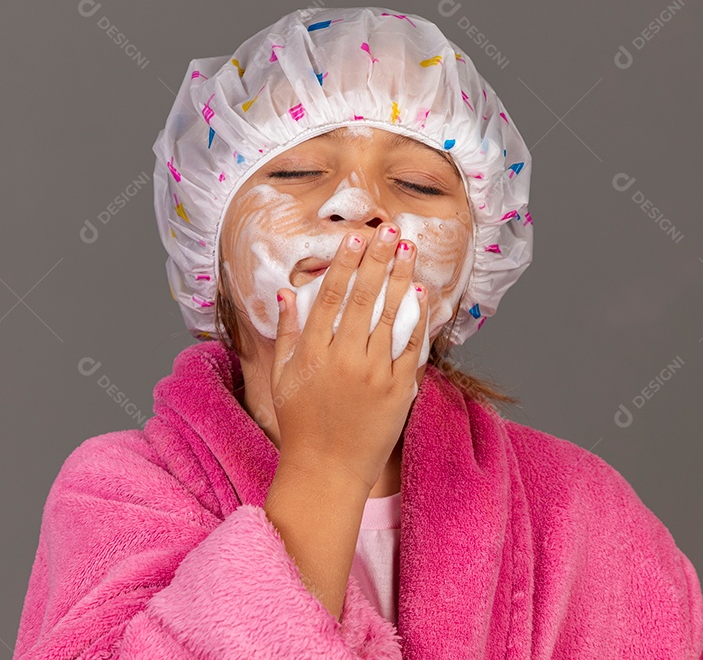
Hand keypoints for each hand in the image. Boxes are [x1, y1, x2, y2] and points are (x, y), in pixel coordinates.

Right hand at [270, 222, 428, 495]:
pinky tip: (420, 293)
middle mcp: (344, 359)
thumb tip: (287, 293)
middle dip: (378, 260)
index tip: (355, 238)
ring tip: (407, 250)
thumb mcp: (282, 378)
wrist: (327, 471)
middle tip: (388, 231)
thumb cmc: (301, 424)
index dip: (345, 265)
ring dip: (400, 279)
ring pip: (391, 316)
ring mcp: (374, 375)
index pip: (331, 298)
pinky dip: (417, 319)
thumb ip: (287, 333)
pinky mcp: (398, 391)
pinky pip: (411, 348)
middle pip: (365, 298)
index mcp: (313, 353)